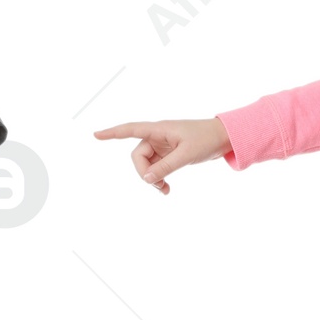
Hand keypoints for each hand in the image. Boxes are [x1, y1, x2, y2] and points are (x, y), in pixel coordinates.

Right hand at [93, 117, 229, 194]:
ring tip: (165, 190)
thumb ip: (166, 167)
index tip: (96, 135)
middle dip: (144, 172)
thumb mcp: (187, 155)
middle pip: (138, 156)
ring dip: (152, 178)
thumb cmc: (206, 139)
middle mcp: (157, 136)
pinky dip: (159, 179)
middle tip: (157, 185)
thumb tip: (146, 179)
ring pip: (147, 165)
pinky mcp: (169, 155)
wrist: (224, 138)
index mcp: (159, 129)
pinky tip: (166, 189)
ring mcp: (163, 146)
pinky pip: (157, 168)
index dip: (112, 133)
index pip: (130, 129)